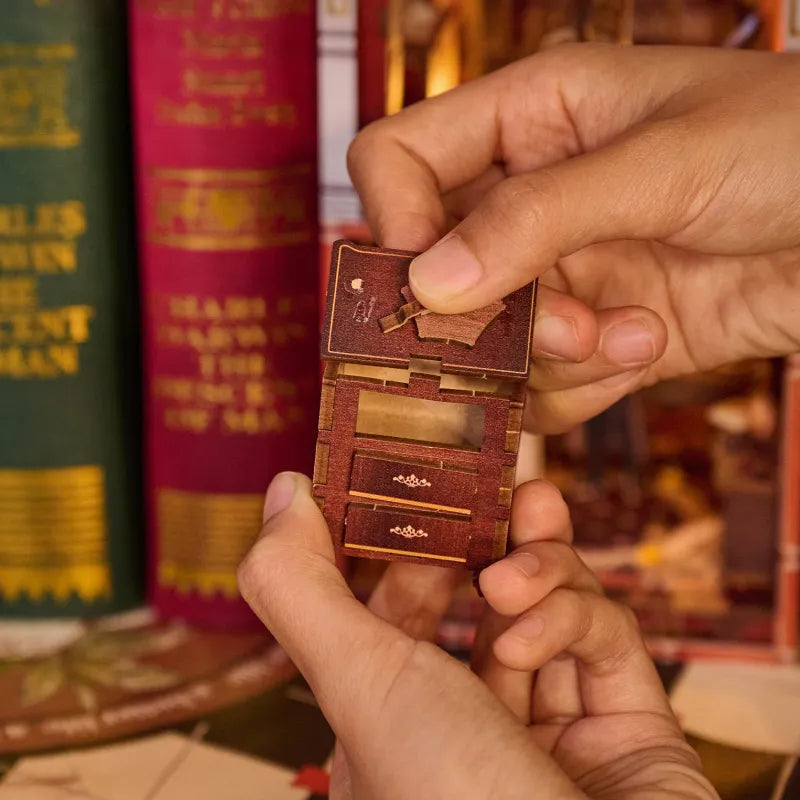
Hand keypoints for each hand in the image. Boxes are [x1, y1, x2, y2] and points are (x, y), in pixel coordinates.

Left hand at [238, 473, 717, 799]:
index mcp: (395, 724)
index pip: (391, 610)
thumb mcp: (360, 685)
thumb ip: (303, 588)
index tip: (409, 481)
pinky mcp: (630, 722)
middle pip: (473, 598)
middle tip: (488, 484)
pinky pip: (604, 638)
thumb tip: (284, 491)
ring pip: (545, 603)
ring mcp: (553, 724)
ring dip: (534, 561)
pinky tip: (542, 632)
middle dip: (481, 533)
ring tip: (519, 549)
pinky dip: (573, 615)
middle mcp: (470, 725)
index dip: (399, 543)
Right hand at [347, 43, 799, 433]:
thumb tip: (429, 282)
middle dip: (492, 316)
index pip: (399, 162)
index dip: (395, 223)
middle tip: (566, 324)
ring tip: (634, 333)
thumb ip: (537, 218)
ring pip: (486, 343)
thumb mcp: (665, 163)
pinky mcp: (595, 336)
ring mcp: (560, 273)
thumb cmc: (797, 147)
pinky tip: (650, 347)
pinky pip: (541, 385)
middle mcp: (529, 198)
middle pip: (437, 273)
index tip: (433, 282)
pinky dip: (585, 387)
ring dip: (551, 357)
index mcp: (530, 118)